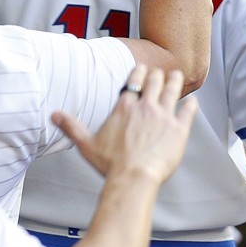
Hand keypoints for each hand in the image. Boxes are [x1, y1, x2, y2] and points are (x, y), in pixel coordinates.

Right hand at [52, 65, 197, 183]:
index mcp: (125, 108)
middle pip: (155, 80)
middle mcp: (146, 107)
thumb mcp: (86, 144)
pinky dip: (191, 104)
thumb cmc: (110, 165)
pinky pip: (189, 110)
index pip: (134, 81)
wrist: (133, 178)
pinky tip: (192, 102)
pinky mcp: (179, 128)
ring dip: (176, 80)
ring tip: (177, 76)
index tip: (142, 68)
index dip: (139, 72)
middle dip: (158, 74)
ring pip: (173, 89)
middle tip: (161, 73)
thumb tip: (53, 115)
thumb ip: (71, 126)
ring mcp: (164, 116)